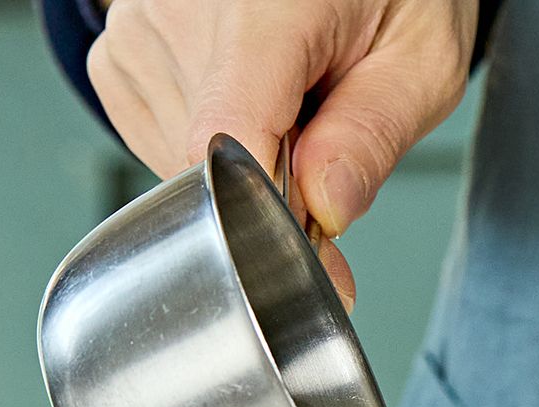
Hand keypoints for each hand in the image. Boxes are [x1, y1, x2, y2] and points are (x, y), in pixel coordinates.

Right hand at [86, 0, 476, 302]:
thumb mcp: (421, 60)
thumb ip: (373, 136)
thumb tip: (326, 212)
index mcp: (262, 3)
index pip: (229, 136)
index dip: (271, 214)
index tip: (315, 250)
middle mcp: (181, 7)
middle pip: (213, 165)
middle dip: (276, 186)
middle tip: (323, 146)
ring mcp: (138, 31)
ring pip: (185, 169)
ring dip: (244, 167)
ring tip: (286, 106)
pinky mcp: (117, 58)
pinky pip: (163, 147)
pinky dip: (212, 153)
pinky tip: (248, 106)